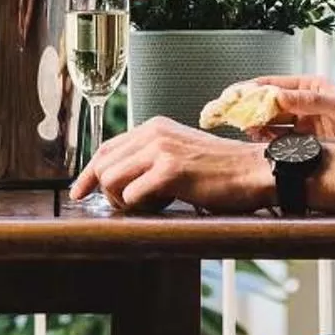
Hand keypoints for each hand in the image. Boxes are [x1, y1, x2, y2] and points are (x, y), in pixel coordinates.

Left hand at [70, 116, 274, 213]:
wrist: (255, 171)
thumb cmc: (222, 170)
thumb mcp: (180, 153)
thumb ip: (151, 159)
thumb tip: (119, 180)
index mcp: (154, 127)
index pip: (106, 148)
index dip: (88, 173)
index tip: (79, 192)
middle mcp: (154, 133)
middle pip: (102, 164)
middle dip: (106, 192)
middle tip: (127, 206)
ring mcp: (161, 150)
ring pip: (111, 179)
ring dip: (123, 201)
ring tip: (149, 205)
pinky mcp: (170, 171)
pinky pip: (132, 195)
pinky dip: (140, 207)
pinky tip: (161, 206)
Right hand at [239, 75, 334, 140]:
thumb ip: (309, 100)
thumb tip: (277, 95)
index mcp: (311, 87)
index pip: (274, 84)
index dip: (252, 88)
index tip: (234, 94)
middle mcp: (303, 104)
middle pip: (268, 104)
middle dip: (249, 108)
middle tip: (232, 114)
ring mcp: (302, 125)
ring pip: (270, 123)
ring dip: (256, 126)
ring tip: (246, 129)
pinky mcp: (303, 145)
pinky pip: (279, 141)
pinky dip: (266, 141)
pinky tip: (259, 142)